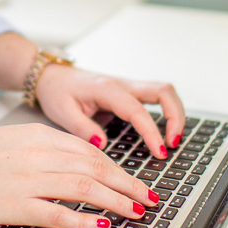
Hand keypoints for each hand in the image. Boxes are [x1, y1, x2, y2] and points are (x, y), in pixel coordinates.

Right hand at [0, 123, 159, 227]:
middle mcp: (37, 154)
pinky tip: (101, 226)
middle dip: (128, 184)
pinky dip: (83, 220)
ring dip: (116, 201)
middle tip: (149, 197)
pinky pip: (57, 212)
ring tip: (135, 211)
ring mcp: (27, 179)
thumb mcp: (15, 140)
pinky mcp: (14, 204)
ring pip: (84, 188)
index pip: (90, 152)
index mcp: (39, 136)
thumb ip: (47, 148)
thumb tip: (83, 162)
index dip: (119, 168)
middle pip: (95, 168)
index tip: (136, 181)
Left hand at [35, 65, 185, 158]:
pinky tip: (164, 132)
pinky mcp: (129, 93)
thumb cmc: (57, 91)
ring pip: (164, 92)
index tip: (160, 151)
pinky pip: (156, 98)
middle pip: (163, 91)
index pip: (138, 110)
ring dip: (175, 113)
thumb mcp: (63, 113)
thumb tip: (103, 144)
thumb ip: (83, 129)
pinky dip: (166, 112)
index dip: (152, 132)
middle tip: (174, 143)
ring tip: (173, 140)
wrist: (51, 76)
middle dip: (176, 116)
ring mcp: (128, 87)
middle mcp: (122, 85)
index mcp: (107, 89)